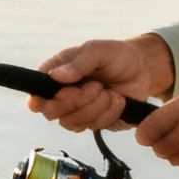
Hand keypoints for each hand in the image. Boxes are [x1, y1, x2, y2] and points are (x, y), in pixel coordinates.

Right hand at [26, 35, 174, 131]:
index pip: (36, 96)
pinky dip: (110, 113)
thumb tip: (55, 75)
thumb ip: (78, 63)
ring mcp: (78, 112)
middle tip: (96, 86)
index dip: (42, 101)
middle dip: (77, 101)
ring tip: (109, 91)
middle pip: (52, 114)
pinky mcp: (95, 123)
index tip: (66, 93)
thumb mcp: (98, 51)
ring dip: (96, 107)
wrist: (142, 69)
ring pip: (74, 123)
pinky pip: (95, 127)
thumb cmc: (116, 55)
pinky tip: (118, 100)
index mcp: (56, 76)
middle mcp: (62, 97)